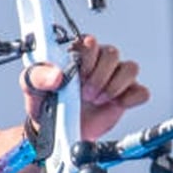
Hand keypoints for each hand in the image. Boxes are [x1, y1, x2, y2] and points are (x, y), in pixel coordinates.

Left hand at [20, 35, 148, 140]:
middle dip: (99, 77)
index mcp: (77, 54)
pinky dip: (132, 98)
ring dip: (115, 86)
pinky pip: (141, 91)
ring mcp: (114, 78)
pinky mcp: (126, 96)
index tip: (79, 75)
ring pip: (131, 68)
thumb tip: (56, 74)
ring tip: (99, 99)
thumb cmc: (46, 103)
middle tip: (87, 93)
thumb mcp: (31, 86)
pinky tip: (116, 104)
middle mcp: (98, 62)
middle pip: (113, 54)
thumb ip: (38, 76)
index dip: (87, 58)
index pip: (91, 42)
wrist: (56, 131)